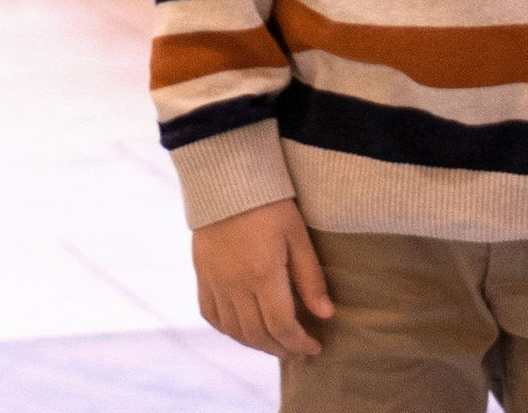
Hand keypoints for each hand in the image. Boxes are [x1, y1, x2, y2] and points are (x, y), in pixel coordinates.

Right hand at [193, 198, 333, 359]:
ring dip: (257, 344)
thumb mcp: (296, 234)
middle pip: (257, 336)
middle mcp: (234, 284)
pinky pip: (211, 315)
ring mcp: (214, 281)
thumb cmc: (268, 201)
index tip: (314, 348)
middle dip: (282, 350)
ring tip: (276, 343)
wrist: (226, 175)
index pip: (281, 327)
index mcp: (262, 274)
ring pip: (234, 331)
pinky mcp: (202, 274)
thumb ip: (310, 277)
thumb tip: (326, 315)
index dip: (299, 344)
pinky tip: (244, 328)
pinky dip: (229, 329)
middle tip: (299, 352)